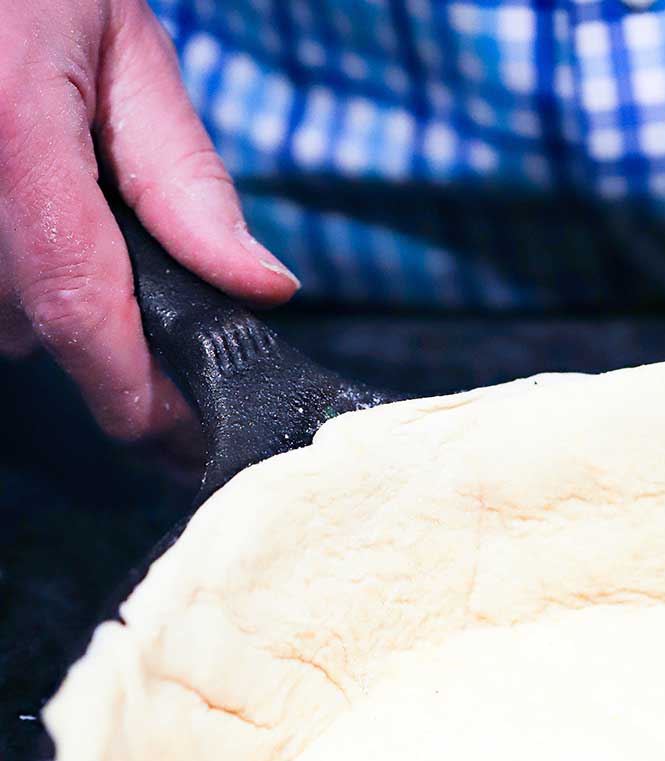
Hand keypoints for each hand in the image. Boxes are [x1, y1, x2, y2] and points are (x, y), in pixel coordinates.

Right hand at [0, 0, 298, 444]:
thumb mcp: (127, 49)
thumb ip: (188, 180)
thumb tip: (261, 289)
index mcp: (14, 133)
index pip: (78, 309)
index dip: (136, 394)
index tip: (186, 430)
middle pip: (41, 326)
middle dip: (105, 329)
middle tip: (140, 269)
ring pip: (5, 319)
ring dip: (50, 297)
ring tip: (72, 211)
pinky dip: (17, 276)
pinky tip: (32, 219)